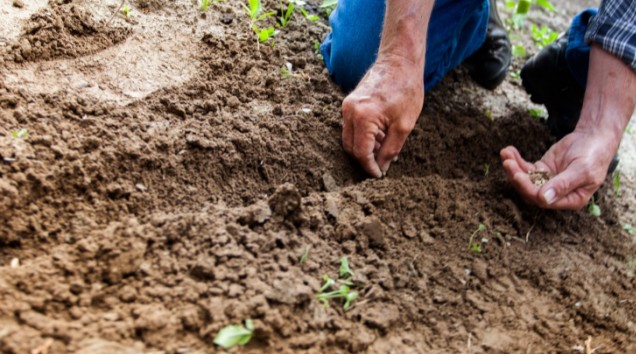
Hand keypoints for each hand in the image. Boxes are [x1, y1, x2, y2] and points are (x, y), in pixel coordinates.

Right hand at [342, 55, 423, 177]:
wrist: (399, 61)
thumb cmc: (406, 89)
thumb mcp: (404, 125)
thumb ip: (391, 149)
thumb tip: (382, 167)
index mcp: (363, 117)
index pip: (361, 152)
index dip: (370, 167)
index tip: (379, 175)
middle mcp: (349, 112)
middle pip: (350, 147)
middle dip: (365, 160)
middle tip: (382, 165)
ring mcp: (347, 106)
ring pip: (349, 138)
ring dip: (364, 148)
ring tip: (385, 147)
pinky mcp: (349, 103)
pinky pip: (351, 127)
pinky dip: (363, 136)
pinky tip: (381, 135)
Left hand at [500, 130, 616, 209]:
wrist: (594, 138)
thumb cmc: (593, 156)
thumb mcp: (582, 170)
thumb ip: (563, 184)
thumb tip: (544, 199)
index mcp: (570, 200)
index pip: (543, 201)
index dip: (528, 189)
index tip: (518, 175)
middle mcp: (556, 194)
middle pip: (530, 191)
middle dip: (517, 177)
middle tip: (507, 163)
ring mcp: (547, 182)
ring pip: (525, 179)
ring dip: (513, 168)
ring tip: (505, 154)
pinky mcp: (541, 170)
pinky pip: (525, 168)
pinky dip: (516, 160)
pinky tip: (508, 151)